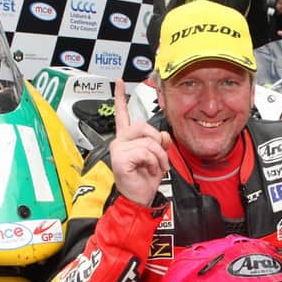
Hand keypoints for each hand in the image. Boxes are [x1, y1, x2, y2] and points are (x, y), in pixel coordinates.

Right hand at [109, 79, 170, 206]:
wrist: (141, 199)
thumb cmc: (145, 180)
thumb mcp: (158, 157)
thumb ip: (161, 142)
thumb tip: (163, 136)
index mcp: (128, 139)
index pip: (123, 114)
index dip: (120, 97)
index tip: (118, 82)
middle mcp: (120, 141)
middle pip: (142, 126)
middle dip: (157, 142)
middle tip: (159, 159)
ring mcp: (118, 149)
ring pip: (148, 142)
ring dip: (158, 158)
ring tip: (154, 169)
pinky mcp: (119, 158)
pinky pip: (145, 152)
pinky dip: (153, 163)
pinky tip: (147, 171)